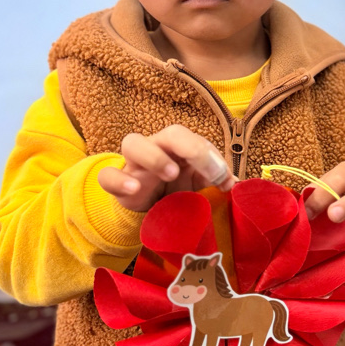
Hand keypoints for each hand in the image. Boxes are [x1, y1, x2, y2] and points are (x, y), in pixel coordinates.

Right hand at [97, 124, 236, 211]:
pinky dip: (119, 180)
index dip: (211, 157)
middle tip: (208, 171)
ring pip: (134, 143)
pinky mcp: (117, 182)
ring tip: (171, 173)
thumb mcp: (198, 186)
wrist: (146, 212)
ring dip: (154, 156)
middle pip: (171, 133)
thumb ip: (215, 181)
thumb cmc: (174, 191)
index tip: (223, 180)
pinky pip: (108, 175)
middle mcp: (158, 148)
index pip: (197, 140)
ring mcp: (134, 163)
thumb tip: (236, 184)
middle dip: (190, 148)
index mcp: (181, 148)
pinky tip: (134, 188)